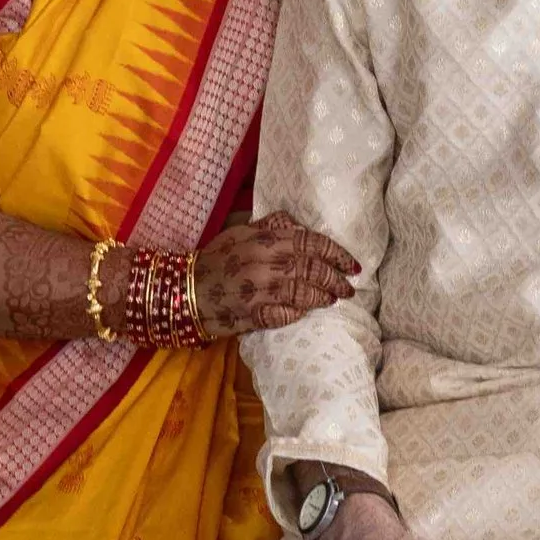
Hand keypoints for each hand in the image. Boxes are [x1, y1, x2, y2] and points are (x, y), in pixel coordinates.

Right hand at [191, 212, 357, 338]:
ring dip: (323, 297)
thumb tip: (298, 225)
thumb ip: (272, 226)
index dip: (338, 255)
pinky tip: (306, 311)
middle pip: (315, 270)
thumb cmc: (216, 258)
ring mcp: (262, 291)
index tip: (353, 265)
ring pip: (305, 294)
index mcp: (267, 241)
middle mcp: (268, 264)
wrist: (186, 288)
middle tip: (349, 288)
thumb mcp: (242, 231)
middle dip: (337, 280)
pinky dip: (299, 312)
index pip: (313, 243)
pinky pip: (286, 314)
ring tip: (333, 299)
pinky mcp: (255, 314)